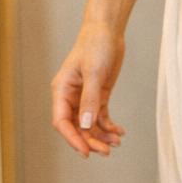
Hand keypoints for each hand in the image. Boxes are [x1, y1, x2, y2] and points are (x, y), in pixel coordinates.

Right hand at [51, 20, 126, 157]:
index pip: (62, 122)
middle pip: (76, 127)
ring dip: (101, 136)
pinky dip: (109, 126)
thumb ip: (90, 100)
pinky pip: (100, 117)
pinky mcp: (97, 95)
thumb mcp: (94, 72)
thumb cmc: (95, 45)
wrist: (107, 30)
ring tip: (116, 143)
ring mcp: (84, 98)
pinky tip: (120, 132)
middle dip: (90, 141)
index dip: (72, 138)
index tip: (86, 151)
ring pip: (88, 125)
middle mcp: (70, 97)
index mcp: (61, 90)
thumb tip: (85, 125)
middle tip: (106, 152)